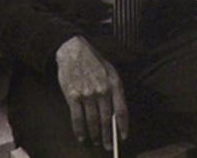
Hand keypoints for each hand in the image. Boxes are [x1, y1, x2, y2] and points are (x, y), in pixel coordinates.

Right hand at [55, 36, 127, 150]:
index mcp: (114, 85)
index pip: (121, 111)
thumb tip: (116, 113)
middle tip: (108, 146)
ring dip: (95, 134)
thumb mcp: (110, 72)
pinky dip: (80, 129)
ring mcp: (87, 94)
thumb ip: (115, 90)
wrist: (73, 51)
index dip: (122, 126)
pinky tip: (81, 137)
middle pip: (107, 119)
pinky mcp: (73, 95)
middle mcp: (102, 91)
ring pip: (93, 120)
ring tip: (95, 142)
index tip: (122, 137)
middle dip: (108, 135)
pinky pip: (77, 117)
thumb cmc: (93, 61)